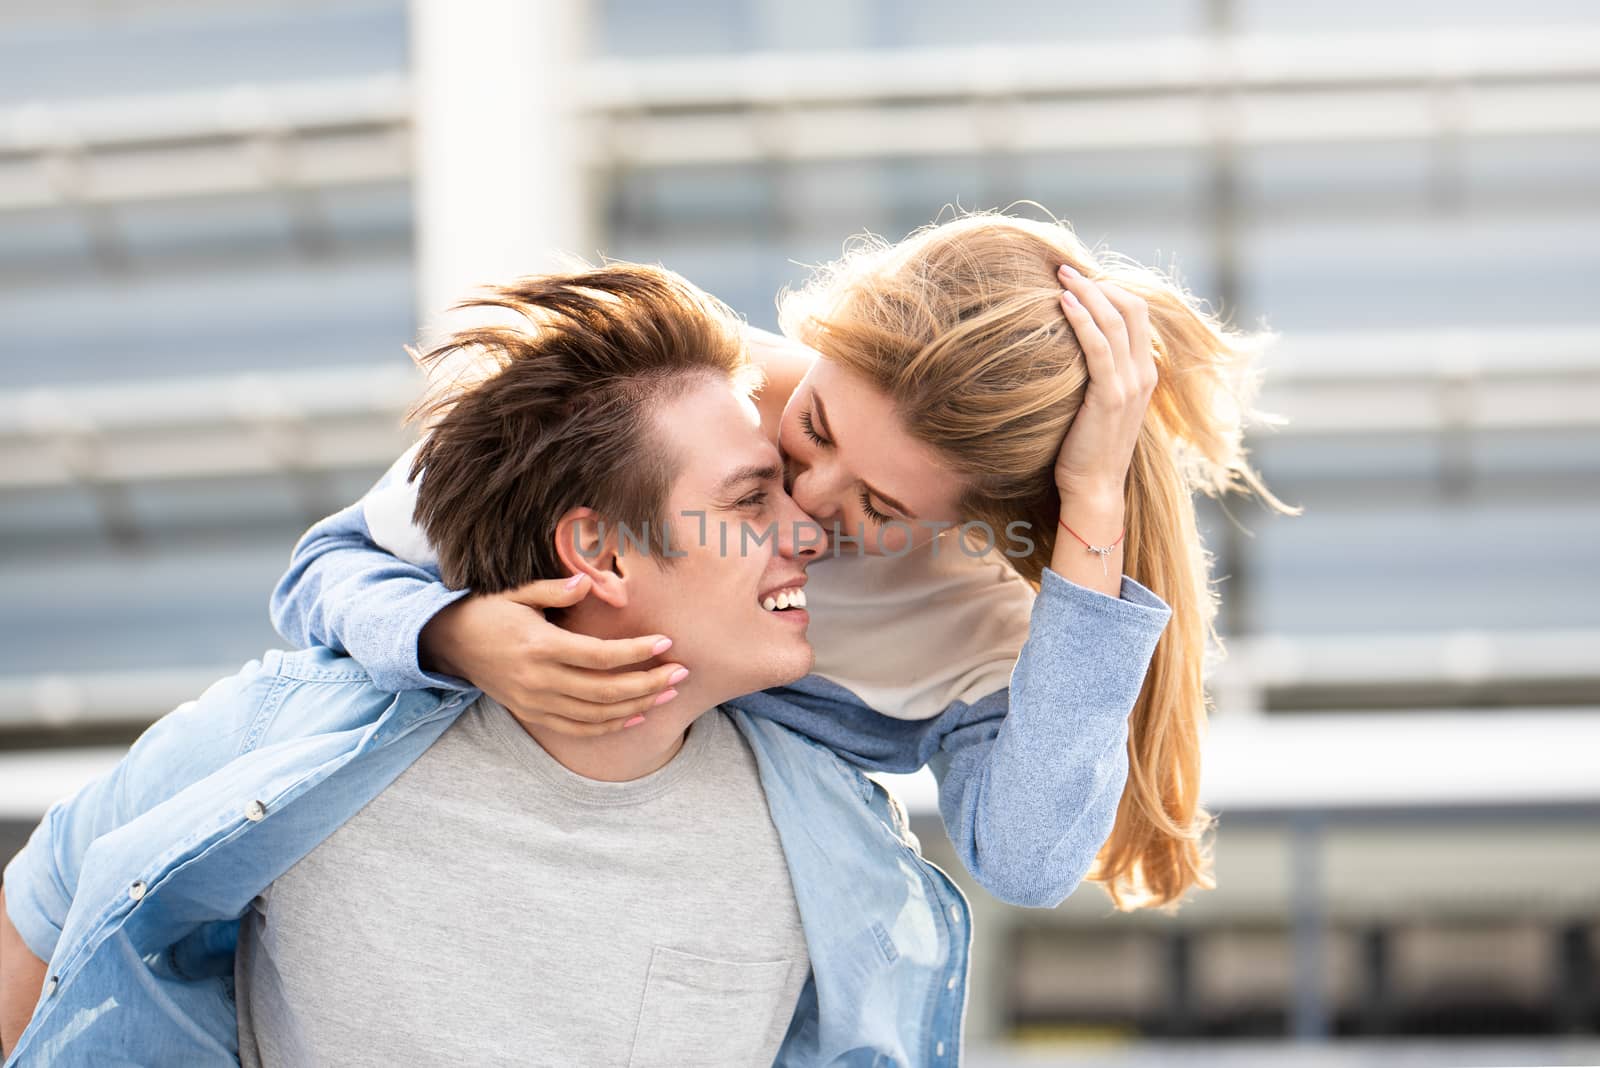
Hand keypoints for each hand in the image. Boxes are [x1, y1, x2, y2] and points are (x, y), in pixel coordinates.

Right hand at [419, 574, 686, 736]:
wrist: (450, 643)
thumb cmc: (489, 611)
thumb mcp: (517, 593)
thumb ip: (555, 590)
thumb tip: (589, 581)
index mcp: (540, 647)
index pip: (599, 656)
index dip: (636, 652)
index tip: (667, 643)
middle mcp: (539, 681)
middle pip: (605, 691)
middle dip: (648, 683)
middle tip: (681, 673)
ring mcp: (536, 702)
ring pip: (596, 714)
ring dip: (637, 705)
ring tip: (668, 693)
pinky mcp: (532, 714)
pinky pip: (577, 728)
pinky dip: (609, 726)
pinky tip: (636, 714)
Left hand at [1052, 264, 1159, 501]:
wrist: (1094, 488)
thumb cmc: (1087, 448)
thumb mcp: (1098, 404)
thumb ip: (1097, 376)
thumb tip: (1071, 349)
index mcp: (1144, 373)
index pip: (1137, 314)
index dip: (1111, 289)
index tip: (1080, 278)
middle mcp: (1143, 374)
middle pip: (1131, 308)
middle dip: (1099, 283)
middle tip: (1066, 269)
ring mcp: (1130, 385)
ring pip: (1115, 321)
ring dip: (1088, 292)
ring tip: (1060, 275)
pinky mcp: (1110, 396)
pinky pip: (1099, 347)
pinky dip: (1082, 320)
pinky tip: (1062, 303)